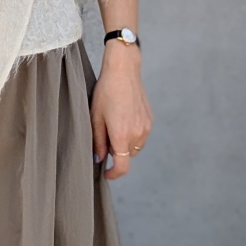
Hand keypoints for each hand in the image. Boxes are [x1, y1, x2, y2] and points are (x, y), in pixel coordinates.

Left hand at [90, 43, 152, 179]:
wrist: (124, 71)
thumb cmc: (106, 91)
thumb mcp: (95, 117)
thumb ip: (98, 141)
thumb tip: (100, 158)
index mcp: (121, 135)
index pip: (122, 166)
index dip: (114, 174)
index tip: (106, 173)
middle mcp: (137, 134)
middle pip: (126, 156)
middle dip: (115, 153)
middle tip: (104, 135)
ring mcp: (146, 127)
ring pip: (134, 147)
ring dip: (124, 144)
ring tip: (114, 123)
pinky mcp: (150, 120)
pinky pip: (141, 136)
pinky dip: (132, 135)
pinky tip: (123, 118)